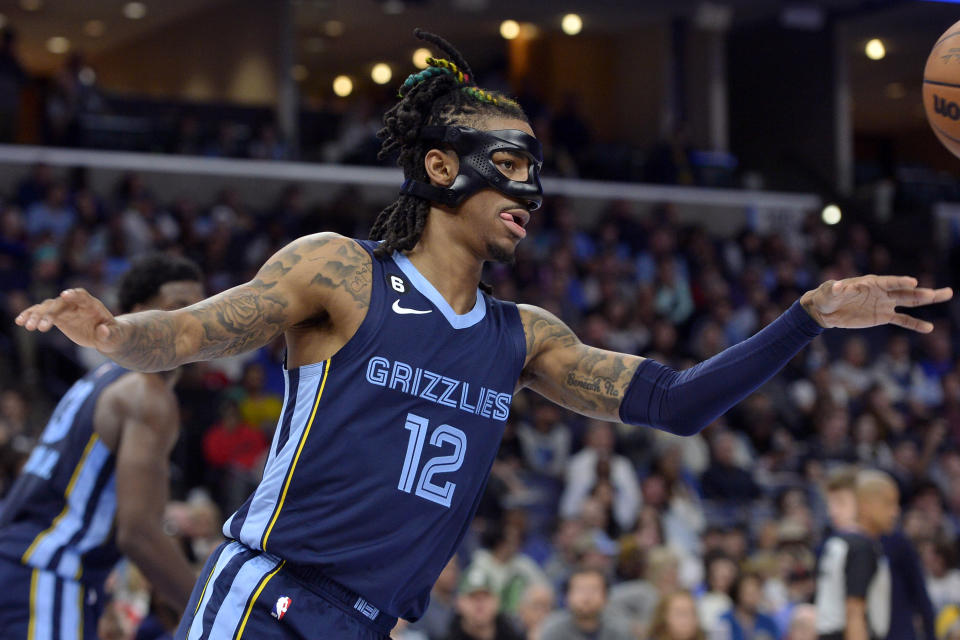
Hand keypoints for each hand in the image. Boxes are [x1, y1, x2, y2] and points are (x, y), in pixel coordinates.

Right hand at [15, 288, 123, 351]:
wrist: (108, 336)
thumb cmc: (115, 335)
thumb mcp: (116, 337)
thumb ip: (110, 334)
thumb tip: (103, 331)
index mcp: (93, 305)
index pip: (82, 295)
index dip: (74, 294)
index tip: (65, 294)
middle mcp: (76, 304)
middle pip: (60, 303)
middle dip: (50, 312)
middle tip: (41, 326)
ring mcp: (66, 310)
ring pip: (48, 307)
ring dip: (37, 315)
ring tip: (27, 326)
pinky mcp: (58, 317)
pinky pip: (42, 314)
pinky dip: (31, 316)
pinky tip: (20, 321)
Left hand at [800, 275, 952, 332]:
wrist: (825, 310)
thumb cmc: (826, 297)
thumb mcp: (828, 293)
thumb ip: (835, 289)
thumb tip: (839, 286)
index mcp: (870, 283)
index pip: (888, 282)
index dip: (900, 282)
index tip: (913, 282)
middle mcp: (881, 292)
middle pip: (906, 291)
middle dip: (923, 292)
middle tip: (945, 293)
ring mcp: (884, 304)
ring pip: (909, 302)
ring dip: (926, 300)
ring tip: (945, 295)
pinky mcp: (883, 316)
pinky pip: (902, 320)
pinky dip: (914, 324)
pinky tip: (929, 328)